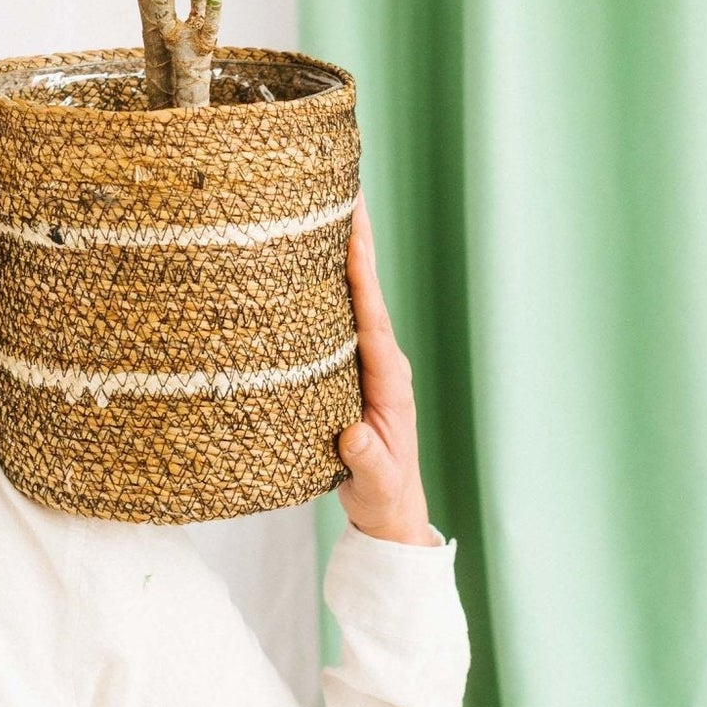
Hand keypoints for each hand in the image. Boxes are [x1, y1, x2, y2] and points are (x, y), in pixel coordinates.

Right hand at [333, 191, 437, 546]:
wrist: (391, 513)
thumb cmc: (382, 497)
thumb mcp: (374, 485)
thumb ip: (366, 461)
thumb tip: (352, 437)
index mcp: (390, 381)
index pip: (372, 318)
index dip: (362, 275)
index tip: (354, 231)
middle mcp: (383, 362)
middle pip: (367, 293)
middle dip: (357, 245)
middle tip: (346, 193)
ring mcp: (370, 363)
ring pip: (356, 300)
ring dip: (346, 256)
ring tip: (331, 209)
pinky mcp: (354, 368)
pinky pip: (343, 317)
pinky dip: (334, 284)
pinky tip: (314, 260)